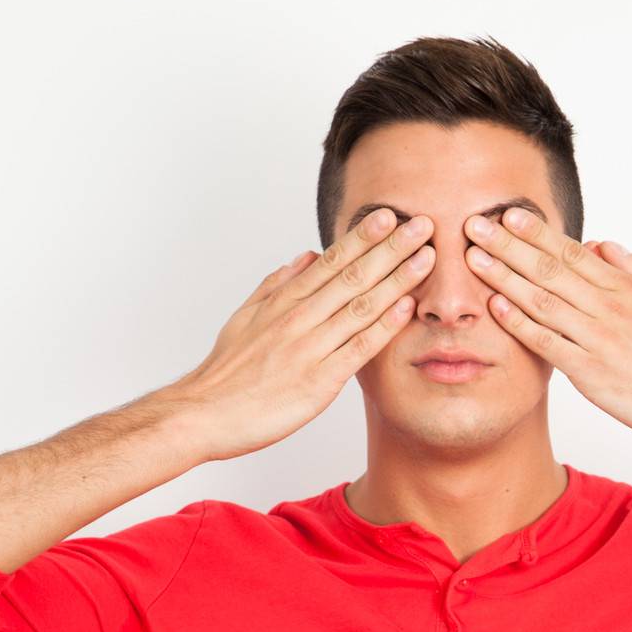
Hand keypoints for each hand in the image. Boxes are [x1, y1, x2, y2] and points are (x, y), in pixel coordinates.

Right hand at [171, 210, 435, 459]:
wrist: (204, 414)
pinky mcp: (318, 381)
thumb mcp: (246, 317)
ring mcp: (310, 347)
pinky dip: (383, 326)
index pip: (330, 261)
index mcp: (283, 302)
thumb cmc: (226, 372)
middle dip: (391, 248)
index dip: (362, 237)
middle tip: (424, 225)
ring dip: (398, 279)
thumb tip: (303, 256)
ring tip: (427, 258)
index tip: (390, 217)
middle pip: (353, 275)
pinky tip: (406, 308)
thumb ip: (276, 286)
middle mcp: (299, 318)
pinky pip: (358, 348)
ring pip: (361, 306)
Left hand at [461, 209, 631, 446]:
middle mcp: (608, 305)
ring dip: (504, 277)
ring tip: (473, 259)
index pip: (572, 252)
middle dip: (508, 244)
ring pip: (542, 299)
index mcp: (625, 286)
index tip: (507, 214)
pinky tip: (495, 308)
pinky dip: (520, 323)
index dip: (536, 232)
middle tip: (473, 225)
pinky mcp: (591, 371)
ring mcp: (598, 337)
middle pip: (549, 267)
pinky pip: (548, 342)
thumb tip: (607, 245)